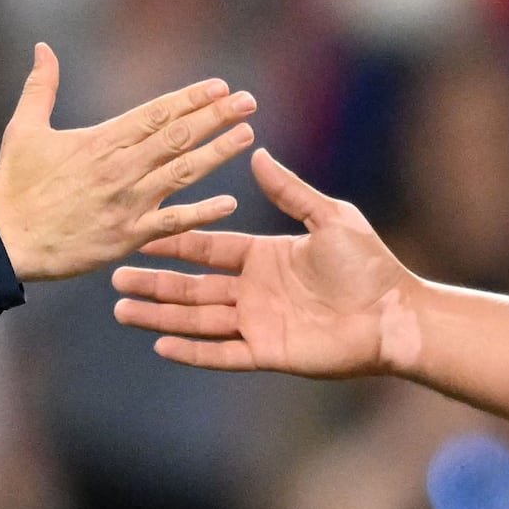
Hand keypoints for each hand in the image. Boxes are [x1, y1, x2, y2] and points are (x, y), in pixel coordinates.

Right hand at [0, 46, 251, 283]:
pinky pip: (172, 223)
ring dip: (217, 154)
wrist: (4, 242)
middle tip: (248, 102)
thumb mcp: (23, 129)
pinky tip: (229, 202)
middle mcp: (120, 168)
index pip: (156, 113)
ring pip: (182, 173)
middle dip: (216, 117)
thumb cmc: (14, 186)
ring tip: (247, 136)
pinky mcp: (126, 237)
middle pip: (177, 136)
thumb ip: (41, 87)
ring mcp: (126, 203)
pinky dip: (200, 213)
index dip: (191, 99)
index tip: (220, 87)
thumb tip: (43, 47)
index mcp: (100, 141)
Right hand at [111, 149, 423, 377]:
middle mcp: (255, 291)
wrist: (394, 314)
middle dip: (153, 283)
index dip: (174, 242)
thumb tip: (258, 154)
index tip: (140, 233)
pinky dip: (192, 352)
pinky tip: (161, 347)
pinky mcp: (267, 353)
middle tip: (114, 279)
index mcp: (264, 257)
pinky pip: (222, 354)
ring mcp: (258, 324)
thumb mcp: (329, 218)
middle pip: (192, 287)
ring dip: (160, 317)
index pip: (208, 249)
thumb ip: (290, 191)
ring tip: (122, 312)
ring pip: (197, 320)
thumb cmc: (369, 265)